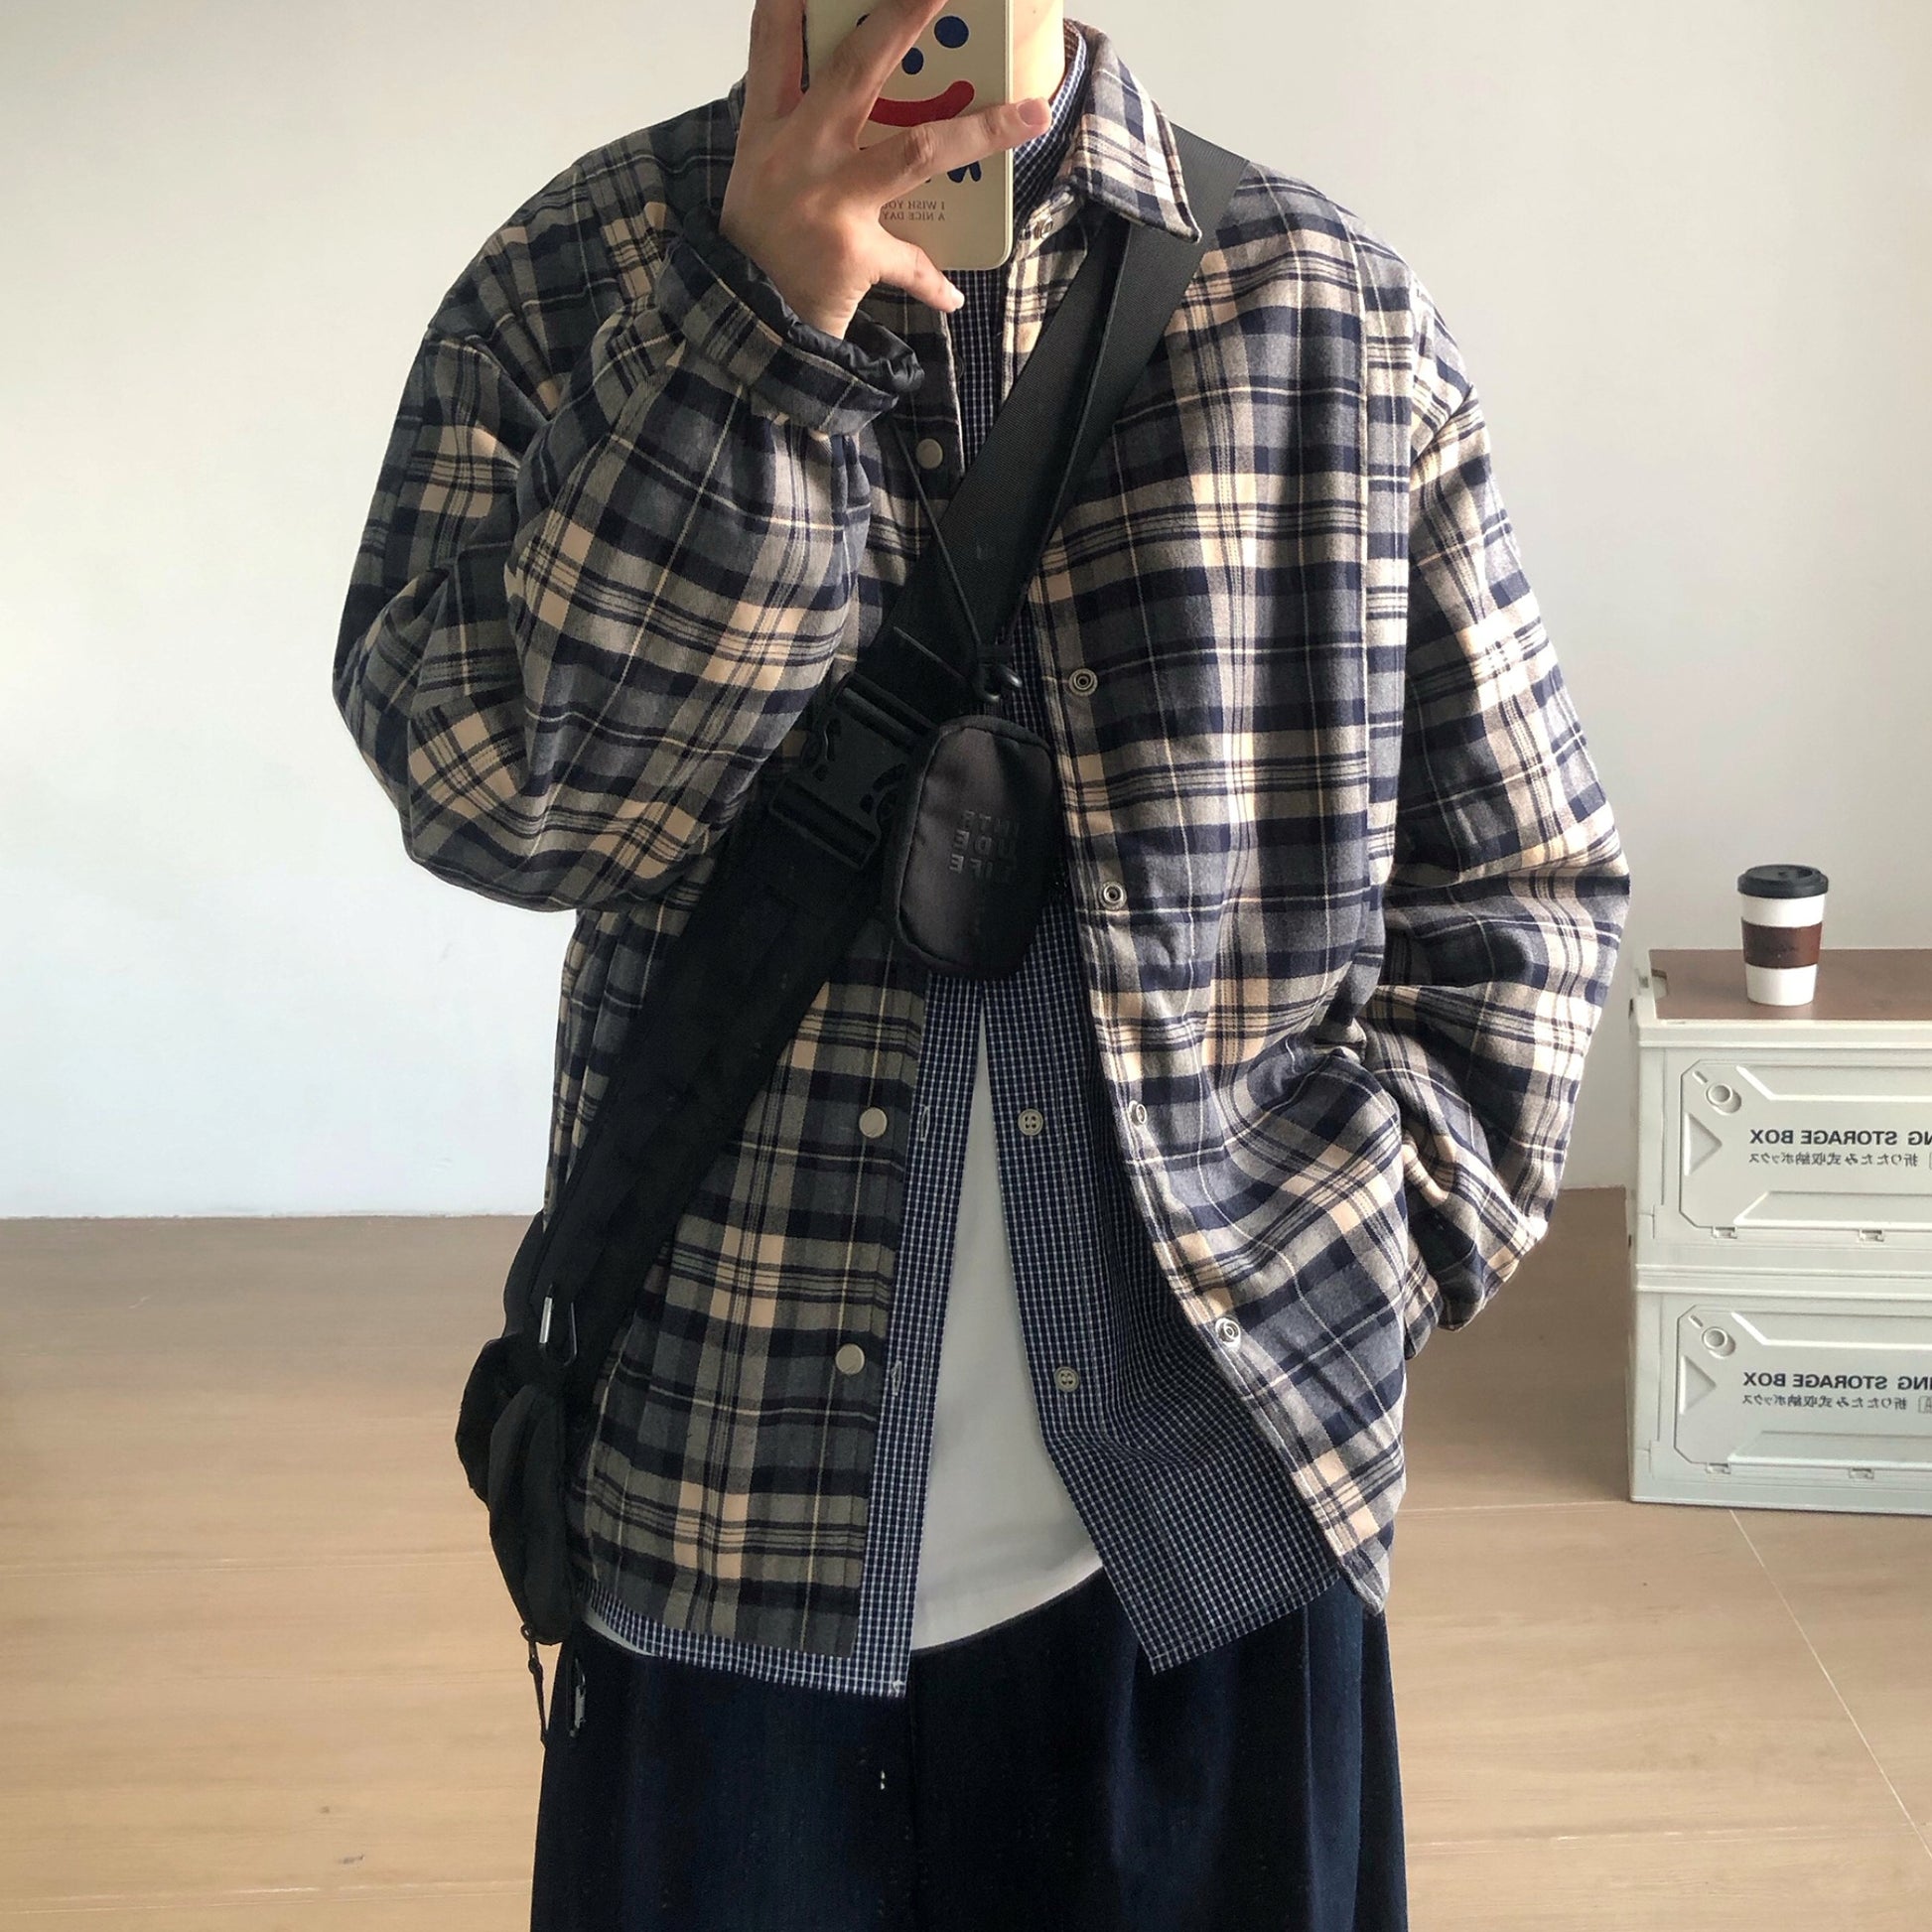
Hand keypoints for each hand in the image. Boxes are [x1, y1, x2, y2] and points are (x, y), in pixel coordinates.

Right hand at [719, 0, 1050, 338]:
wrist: (745, 327)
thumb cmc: (759, 247)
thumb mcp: (760, 177)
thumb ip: (797, 134)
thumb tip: (859, 102)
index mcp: (768, 128)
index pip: (775, 42)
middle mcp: (796, 152)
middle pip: (855, 70)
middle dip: (902, 18)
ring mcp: (826, 199)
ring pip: (916, 148)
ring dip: (981, 130)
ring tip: (1030, 114)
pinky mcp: (852, 251)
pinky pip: (910, 261)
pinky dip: (933, 282)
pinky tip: (953, 295)